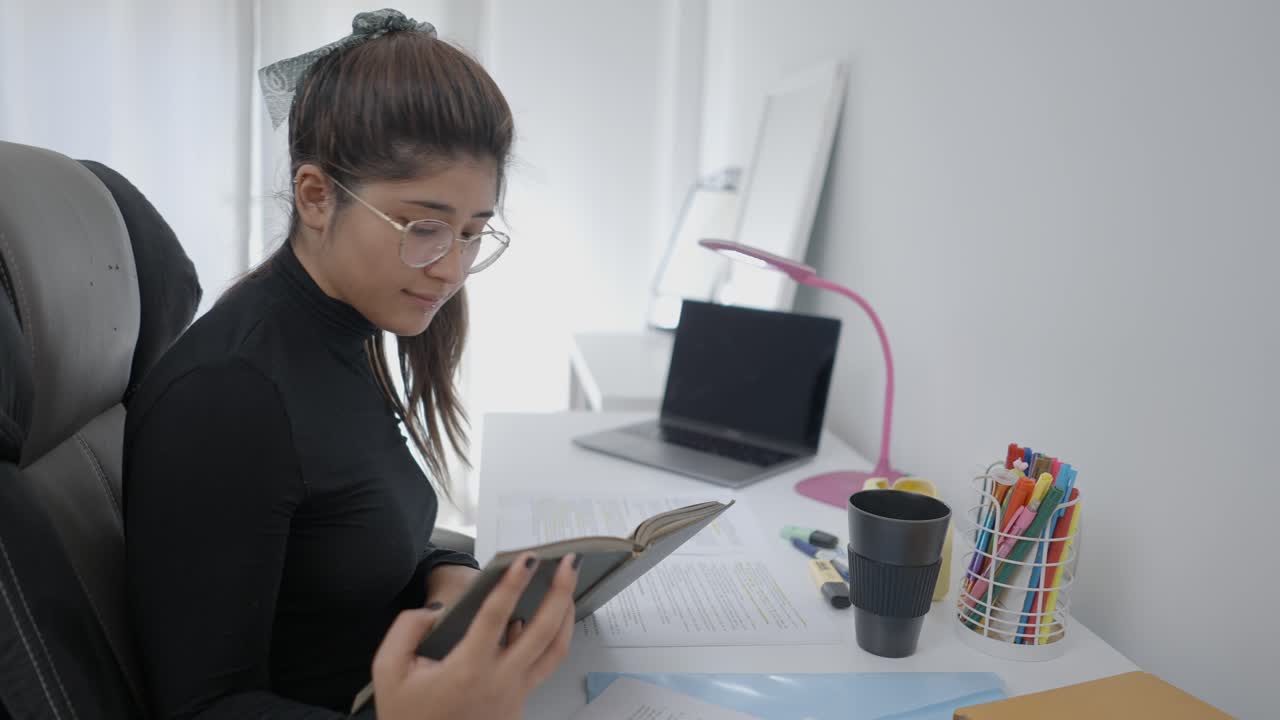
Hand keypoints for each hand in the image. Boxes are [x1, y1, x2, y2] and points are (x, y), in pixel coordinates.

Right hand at [372, 553, 578, 719]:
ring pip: (555, 652)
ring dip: (566, 616)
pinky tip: (543, 624)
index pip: (497, 615)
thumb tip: (436, 611)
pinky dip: (548, 642)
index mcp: (468, 669)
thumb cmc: (407, 714)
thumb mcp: (388, 668)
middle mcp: (500, 682)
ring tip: (568, 589)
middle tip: (569, 562)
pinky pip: (541, 668)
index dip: (512, 583)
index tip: (526, 558)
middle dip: (561, 591)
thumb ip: (407, 628)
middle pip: (544, 630)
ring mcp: (515, 696)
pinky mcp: (519, 706)